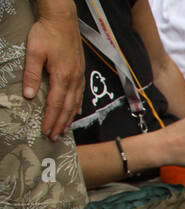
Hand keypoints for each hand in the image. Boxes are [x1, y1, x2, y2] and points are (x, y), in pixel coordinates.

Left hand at [24, 7, 83, 138]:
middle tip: (54, 137)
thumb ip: (31, 74)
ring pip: (75, 103)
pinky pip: (80, 94)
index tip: (46, 131)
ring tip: (64, 129)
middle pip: (67, 107)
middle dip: (60, 123)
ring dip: (68, 118)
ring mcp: (78, 76)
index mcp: (61, 77)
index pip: (55, 104)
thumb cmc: (47, 33)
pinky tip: (75, 111)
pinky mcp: (80, 71)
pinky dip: (77, 106)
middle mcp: (72, 79)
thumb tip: (28, 95)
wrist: (63, 19)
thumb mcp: (34, 52)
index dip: (50, 119)